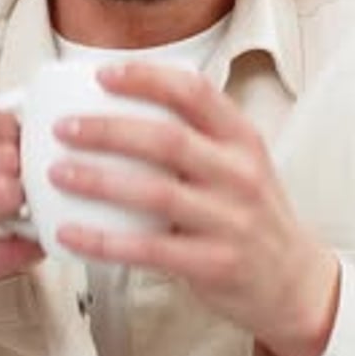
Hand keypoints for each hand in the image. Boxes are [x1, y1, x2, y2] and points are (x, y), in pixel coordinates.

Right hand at [0, 105, 41, 355]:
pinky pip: (10, 246)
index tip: (20, 147)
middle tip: (24, 186)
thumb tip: (28, 124)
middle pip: (3, 154)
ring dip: (25, 204)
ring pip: (5, 191)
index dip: (14, 132)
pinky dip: (29, 246)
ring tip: (22, 213)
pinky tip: (25, 245)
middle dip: (24, 172)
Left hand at [50, 62, 339, 355]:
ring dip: (100, 180)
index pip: (194, 92)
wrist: (295, 281)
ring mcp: (229, 220)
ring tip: (59, 172)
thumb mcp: (239, 161)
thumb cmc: (251, 214)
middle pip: (167, 139)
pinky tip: (72, 232)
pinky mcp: (213, 263)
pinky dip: (104, 240)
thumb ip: (194, 135)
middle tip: (66, 127)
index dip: (146, 78)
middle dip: (109, 130)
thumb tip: (119, 109)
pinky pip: (149, 249)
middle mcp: (238, 173)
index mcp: (241, 139)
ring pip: (156, 192)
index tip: (105, 75)